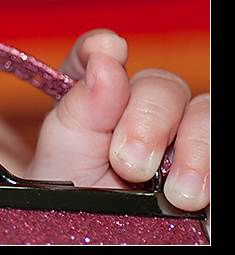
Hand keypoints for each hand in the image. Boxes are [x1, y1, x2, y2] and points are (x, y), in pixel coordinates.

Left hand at [26, 29, 209, 212]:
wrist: (103, 243)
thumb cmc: (78, 206)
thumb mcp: (65, 163)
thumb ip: (80, 111)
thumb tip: (105, 60)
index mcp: (97, 106)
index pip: (99, 59)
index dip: (99, 49)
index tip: (105, 50)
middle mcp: (144, 115)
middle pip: (163, 86)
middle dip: (149, 119)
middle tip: (129, 164)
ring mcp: (184, 141)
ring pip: (206, 113)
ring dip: (197, 150)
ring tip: (180, 196)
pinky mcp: (210, 171)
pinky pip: (223, 147)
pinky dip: (213, 167)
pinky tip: (203, 196)